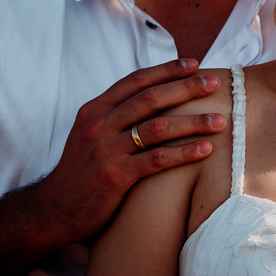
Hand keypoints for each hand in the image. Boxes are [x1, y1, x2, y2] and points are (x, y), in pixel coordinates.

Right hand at [36, 58, 224, 245]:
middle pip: (150, 98)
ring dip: (193, 122)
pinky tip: (206, 149)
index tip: (193, 64)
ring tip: (221, 120)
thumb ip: (115, 116)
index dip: (166, 70)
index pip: (135, 81)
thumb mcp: (89, 135)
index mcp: (94, 110)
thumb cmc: (82, 172)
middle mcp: (99, 125)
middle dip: (186, 88)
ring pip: (158, 128)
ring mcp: (106, 150)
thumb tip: (151, 97)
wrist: (54, 211)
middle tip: (215, 83)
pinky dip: (184, 153)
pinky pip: (157, 160)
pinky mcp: (115, 177)